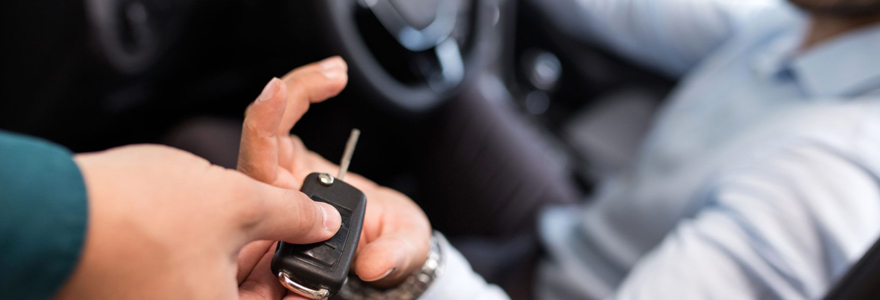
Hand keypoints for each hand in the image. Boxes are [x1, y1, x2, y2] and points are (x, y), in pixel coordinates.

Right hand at [54, 145, 341, 299]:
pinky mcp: (137, 297)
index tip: (316, 255)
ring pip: (219, 285)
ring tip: (235, 216)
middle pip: (251, 295)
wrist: (55, 213)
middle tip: (284, 227)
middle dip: (270, 261)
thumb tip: (322, 221)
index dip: (305, 284)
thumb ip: (292, 215)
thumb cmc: (141, 216)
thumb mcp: (238, 203)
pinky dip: (204, 253)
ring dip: (236, 252)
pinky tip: (202, 220)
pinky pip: (187, 280)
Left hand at [236, 57, 432, 293]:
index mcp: (285, 230)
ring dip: (298, 89)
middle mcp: (275, 202)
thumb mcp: (398, 256)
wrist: (389, 244)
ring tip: (337, 71)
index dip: (262, 132)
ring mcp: (281, 179)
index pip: (258, 179)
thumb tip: (373, 263)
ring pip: (268, 127)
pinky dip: (304, 92)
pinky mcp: (292, 159)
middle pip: (257, 144)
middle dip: (283, 101)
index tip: (279, 95)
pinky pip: (283, 120)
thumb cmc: (387, 252)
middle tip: (330, 76)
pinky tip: (334, 76)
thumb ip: (390, 259)